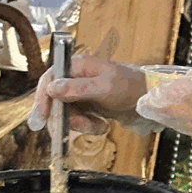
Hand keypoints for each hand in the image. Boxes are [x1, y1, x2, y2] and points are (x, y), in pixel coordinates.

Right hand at [27, 54, 155, 134]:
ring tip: (97, 126)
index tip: (42, 118)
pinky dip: (86, 126)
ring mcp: (80, 92)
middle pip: (54, 100)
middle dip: (64, 118)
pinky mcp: (86, 105)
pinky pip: (76, 120)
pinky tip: (101, 126)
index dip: (42, 98)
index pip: (49, 78)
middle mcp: (76, 77)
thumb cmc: (131, 87)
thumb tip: (52, 88)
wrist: (149, 100)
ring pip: (64, 113)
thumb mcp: (105, 87)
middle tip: (79, 127)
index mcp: (79, 66)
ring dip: (78, 124)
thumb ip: (78, 88)